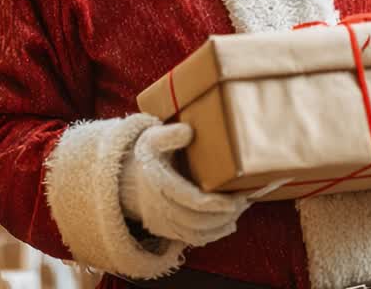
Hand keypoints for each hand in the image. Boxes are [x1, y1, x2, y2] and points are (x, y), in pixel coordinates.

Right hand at [119, 123, 270, 246]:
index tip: (235, 199)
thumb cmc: (147, 157)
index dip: (215, 204)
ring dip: (221, 225)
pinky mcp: (167, 230)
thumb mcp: (152, 139)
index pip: (190, 201)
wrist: (126, 181)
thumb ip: (169, 134)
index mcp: (158, 184)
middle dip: (224, 215)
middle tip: (244, 202)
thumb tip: (189, 131)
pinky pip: (192, 239)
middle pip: (197, 220)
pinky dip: (213, 235)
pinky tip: (228, 224)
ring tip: (240, 210)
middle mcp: (159, 207)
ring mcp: (162, 222)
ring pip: (196, 233)